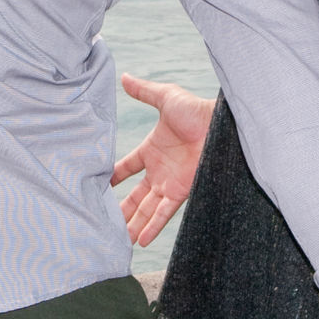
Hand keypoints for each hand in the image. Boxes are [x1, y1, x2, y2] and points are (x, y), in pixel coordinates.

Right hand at [107, 73, 213, 244]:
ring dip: (133, 224)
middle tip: (105, 224)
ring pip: (146, 209)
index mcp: (152, 150)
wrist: (220, 125)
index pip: (127, 167)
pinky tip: (141, 240)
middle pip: (135, 196)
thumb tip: (125, 77)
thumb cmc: (196, 110)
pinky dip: (152, 227)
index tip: (98, 186)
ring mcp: (169, 183)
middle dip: (122, 210)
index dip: (113, 176)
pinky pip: (163, 213)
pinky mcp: (181, 192)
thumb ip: (144, 91)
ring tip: (119, 240)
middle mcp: (159, 170)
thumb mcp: (165, 98)